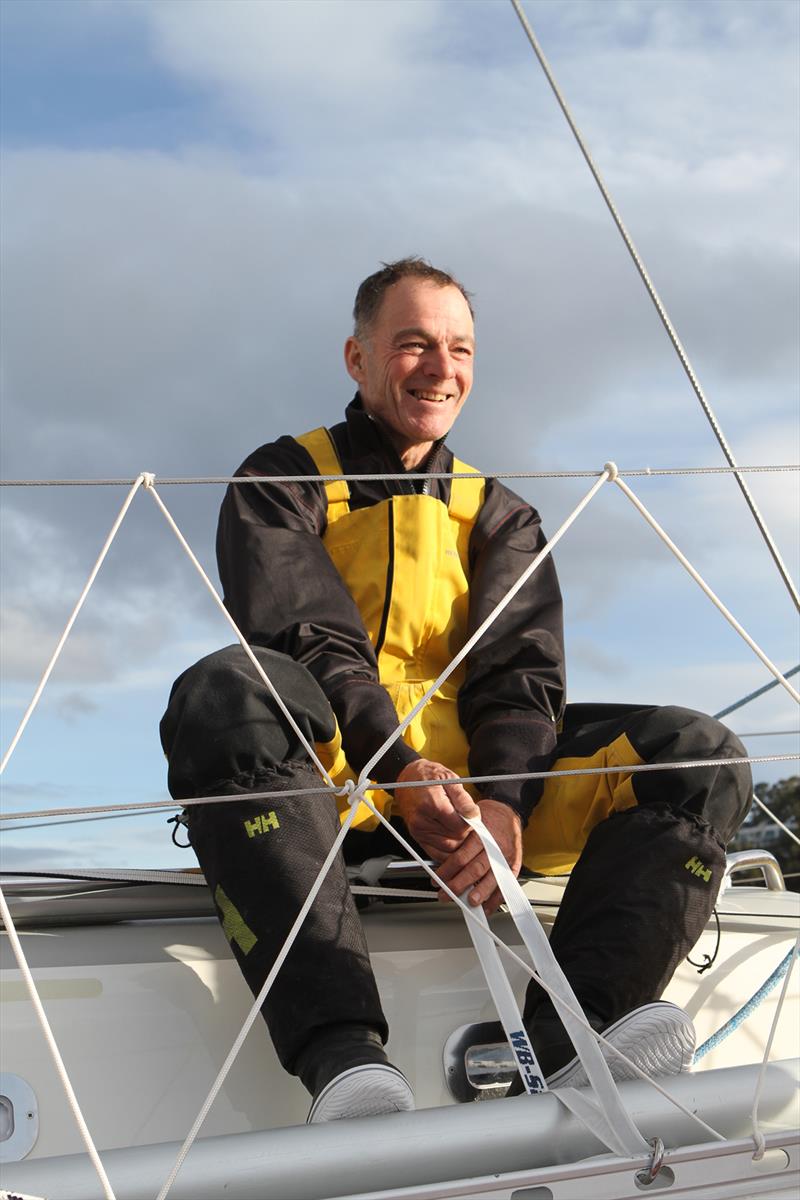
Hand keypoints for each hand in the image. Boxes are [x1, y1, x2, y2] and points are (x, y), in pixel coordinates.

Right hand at [394, 759, 478, 860]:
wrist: (408, 778)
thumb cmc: (429, 776)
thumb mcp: (450, 779)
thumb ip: (463, 799)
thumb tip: (475, 816)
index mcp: (432, 804)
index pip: (460, 826)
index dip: (471, 822)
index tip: (472, 815)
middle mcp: (422, 820)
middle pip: (455, 839)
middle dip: (466, 832)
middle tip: (466, 819)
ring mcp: (418, 831)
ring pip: (448, 848)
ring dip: (458, 841)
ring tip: (459, 825)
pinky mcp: (417, 837)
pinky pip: (437, 853)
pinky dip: (448, 849)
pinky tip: (452, 836)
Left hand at [435, 799, 521, 915]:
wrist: (509, 812)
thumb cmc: (488, 816)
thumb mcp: (471, 820)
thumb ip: (459, 838)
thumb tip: (440, 857)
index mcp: (482, 835)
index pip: (461, 857)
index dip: (447, 870)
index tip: (437, 879)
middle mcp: (494, 847)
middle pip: (475, 871)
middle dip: (458, 886)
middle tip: (446, 894)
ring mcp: (505, 858)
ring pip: (491, 879)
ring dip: (479, 894)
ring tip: (469, 904)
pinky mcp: (513, 865)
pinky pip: (506, 885)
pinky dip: (496, 898)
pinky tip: (487, 907)